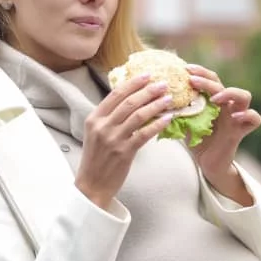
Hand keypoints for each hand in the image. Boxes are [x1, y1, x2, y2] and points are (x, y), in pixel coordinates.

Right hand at [75, 73, 173, 208]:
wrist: (92, 185)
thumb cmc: (97, 159)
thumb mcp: (96, 133)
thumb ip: (109, 118)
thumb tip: (131, 100)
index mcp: (94, 118)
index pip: (115, 94)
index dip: (133, 83)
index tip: (147, 75)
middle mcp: (102, 126)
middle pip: (129, 102)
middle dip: (148, 91)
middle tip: (163, 84)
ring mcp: (113, 139)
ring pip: (138, 115)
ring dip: (155, 105)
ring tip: (169, 98)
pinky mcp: (124, 152)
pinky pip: (144, 134)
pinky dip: (157, 124)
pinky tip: (168, 118)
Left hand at [186, 64, 260, 203]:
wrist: (208, 163)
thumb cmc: (197, 141)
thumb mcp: (184, 123)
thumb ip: (176, 111)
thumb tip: (155, 99)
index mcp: (213, 100)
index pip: (211, 78)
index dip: (200, 72)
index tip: (185, 69)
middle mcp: (226, 105)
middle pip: (223, 84)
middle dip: (208, 80)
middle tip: (192, 81)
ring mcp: (236, 116)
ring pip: (245, 95)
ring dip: (230, 93)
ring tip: (215, 98)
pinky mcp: (241, 130)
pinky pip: (255, 118)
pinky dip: (248, 115)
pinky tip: (235, 117)